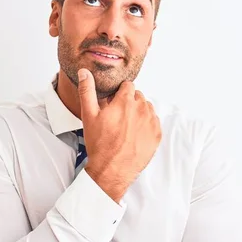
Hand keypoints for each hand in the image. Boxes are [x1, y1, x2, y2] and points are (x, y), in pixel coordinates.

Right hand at [77, 68, 161, 202]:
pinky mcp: (157, 135)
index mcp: (126, 101)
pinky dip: (146, 125)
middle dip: (129, 103)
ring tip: (126, 127)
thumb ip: (87, 90)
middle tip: (118, 117)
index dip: (119, 94)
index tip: (114, 103)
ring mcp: (151, 122)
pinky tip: (135, 134)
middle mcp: (142, 109)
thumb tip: (84, 72)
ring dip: (139, 113)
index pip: (128, 86)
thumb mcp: (89, 116)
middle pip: (138, 96)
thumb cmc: (99, 144)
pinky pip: (154, 122)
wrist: (112, 170)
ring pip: (147, 108)